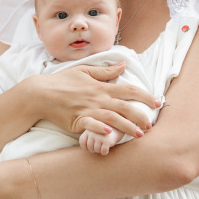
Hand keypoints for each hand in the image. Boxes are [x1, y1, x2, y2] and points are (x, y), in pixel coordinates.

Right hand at [36, 64, 158, 139]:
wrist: (40, 93)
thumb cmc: (62, 82)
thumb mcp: (84, 71)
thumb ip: (105, 71)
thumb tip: (123, 64)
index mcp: (101, 86)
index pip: (128, 89)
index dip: (145, 95)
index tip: (157, 102)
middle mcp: (97, 98)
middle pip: (124, 107)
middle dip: (140, 116)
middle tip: (151, 125)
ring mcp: (87, 110)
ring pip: (112, 118)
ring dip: (127, 127)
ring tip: (139, 134)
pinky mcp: (77, 121)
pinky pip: (91, 125)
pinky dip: (100, 129)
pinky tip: (109, 134)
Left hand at [78, 125, 123, 155]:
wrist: (120, 126)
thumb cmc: (105, 131)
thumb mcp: (95, 131)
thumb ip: (88, 138)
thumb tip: (85, 149)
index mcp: (88, 129)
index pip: (82, 142)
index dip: (87, 147)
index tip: (93, 145)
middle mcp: (92, 131)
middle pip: (90, 147)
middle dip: (95, 149)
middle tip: (101, 144)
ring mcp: (99, 136)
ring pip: (96, 150)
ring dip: (101, 150)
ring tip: (105, 144)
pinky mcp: (107, 140)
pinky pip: (103, 152)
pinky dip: (105, 152)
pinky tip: (108, 147)